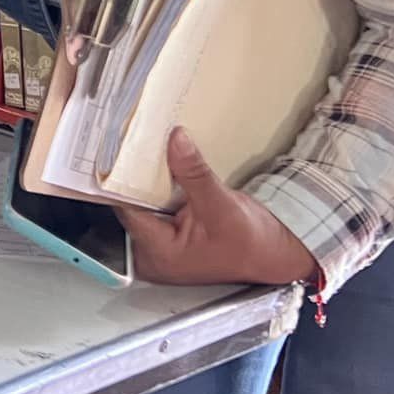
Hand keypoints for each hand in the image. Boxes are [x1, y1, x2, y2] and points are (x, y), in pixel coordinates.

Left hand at [115, 128, 317, 286]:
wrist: (274, 254)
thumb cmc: (251, 244)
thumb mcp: (222, 204)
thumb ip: (194, 173)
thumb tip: (175, 139)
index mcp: (158, 252)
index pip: (124, 207)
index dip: (121, 177)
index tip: (119, 147)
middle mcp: (150, 252)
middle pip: (128, 203)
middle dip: (131, 174)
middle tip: (131, 140)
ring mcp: (157, 244)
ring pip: (140, 201)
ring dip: (144, 178)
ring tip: (143, 147)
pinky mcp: (167, 233)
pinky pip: (152, 203)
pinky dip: (157, 185)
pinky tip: (159, 165)